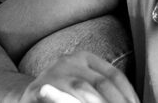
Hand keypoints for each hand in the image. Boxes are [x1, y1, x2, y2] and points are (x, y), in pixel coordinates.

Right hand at [20, 52, 138, 102]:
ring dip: (97, 102)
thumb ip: (102, 90)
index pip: (113, 75)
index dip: (127, 92)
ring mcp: (53, 74)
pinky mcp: (36, 89)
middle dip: (115, 101)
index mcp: (85, 58)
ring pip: (81, 89)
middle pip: (100, 82)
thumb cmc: (63, 93)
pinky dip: (66, 101)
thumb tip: (129, 101)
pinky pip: (57, 97)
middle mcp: (69, 61)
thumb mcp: (84, 86)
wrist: (27, 96)